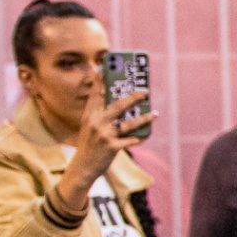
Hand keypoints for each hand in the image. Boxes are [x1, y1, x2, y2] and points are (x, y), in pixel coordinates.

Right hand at [52, 90, 152, 216]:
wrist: (82, 168)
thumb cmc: (89, 145)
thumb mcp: (90, 127)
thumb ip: (100, 115)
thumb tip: (120, 103)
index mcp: (89, 116)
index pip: (96, 95)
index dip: (100, 82)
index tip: (105, 68)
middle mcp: (96, 123)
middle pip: (117, 105)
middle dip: (133, 97)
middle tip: (145, 91)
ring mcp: (104, 135)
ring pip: (128, 123)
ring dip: (144, 118)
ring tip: (155, 114)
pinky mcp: (112, 147)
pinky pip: (131, 140)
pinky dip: (140, 137)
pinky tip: (147, 135)